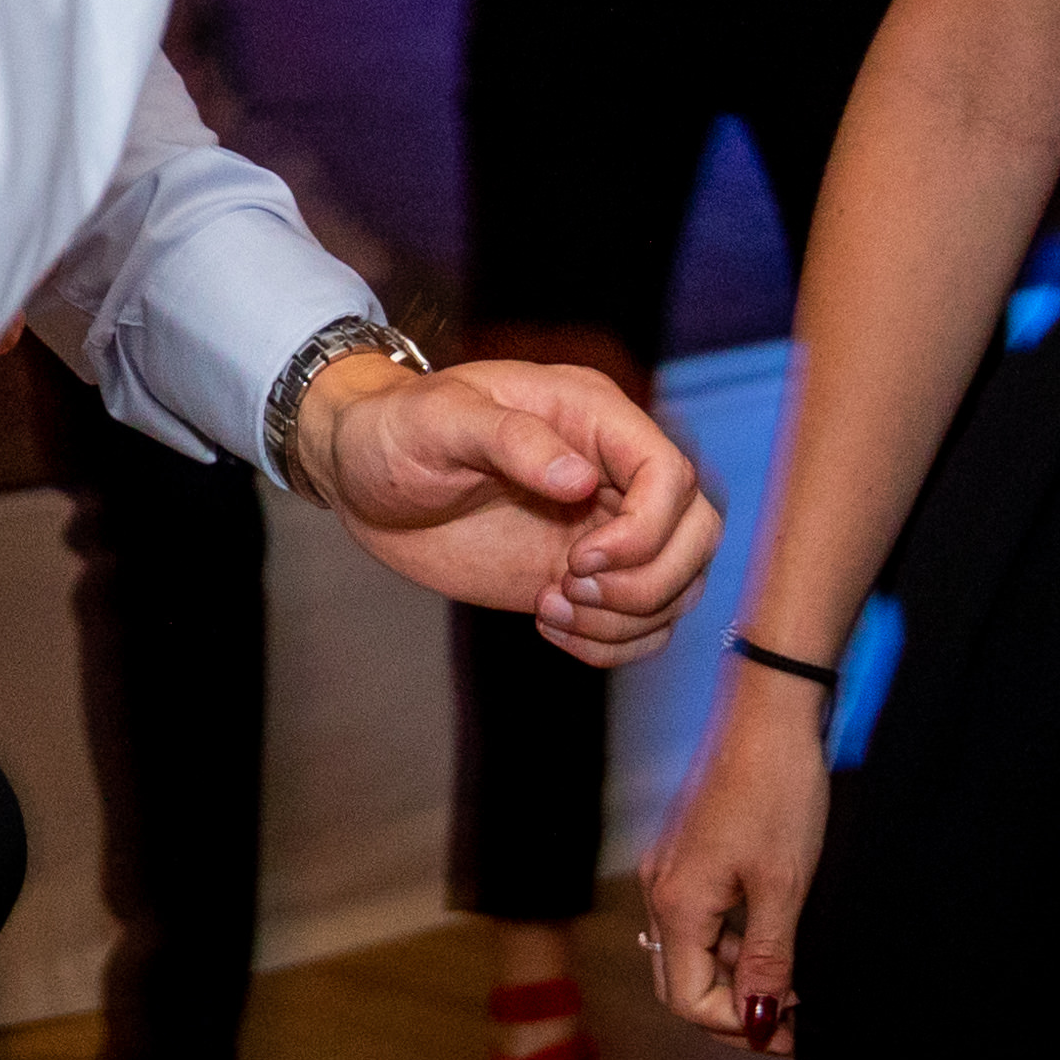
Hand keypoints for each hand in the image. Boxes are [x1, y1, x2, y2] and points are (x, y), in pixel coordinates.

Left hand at [297, 355, 721, 661]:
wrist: (362, 476)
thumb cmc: (394, 429)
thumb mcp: (438, 420)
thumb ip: (509, 438)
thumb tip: (579, 478)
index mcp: (592, 417)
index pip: (672, 475)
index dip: (648, 529)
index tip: (581, 559)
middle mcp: (610, 471)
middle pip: (697, 533)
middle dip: (649, 579)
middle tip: (569, 586)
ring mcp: (602, 525)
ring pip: (679, 583)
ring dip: (631, 616)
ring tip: (551, 606)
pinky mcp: (582, 573)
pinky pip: (643, 620)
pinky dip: (615, 642)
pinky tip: (550, 626)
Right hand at [642, 667, 833, 1050]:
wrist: (768, 713)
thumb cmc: (776, 789)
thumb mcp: (784, 889)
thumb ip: (767, 961)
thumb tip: (759, 1022)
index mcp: (677, 902)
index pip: (688, 998)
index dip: (738, 1025)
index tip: (789, 1029)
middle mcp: (660, 887)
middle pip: (681, 981)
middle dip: (731, 1009)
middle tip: (789, 1019)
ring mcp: (669, 867)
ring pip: (690, 950)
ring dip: (733, 976)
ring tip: (790, 979)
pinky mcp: (686, 850)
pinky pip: (697, 917)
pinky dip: (729, 940)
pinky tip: (770, 934)